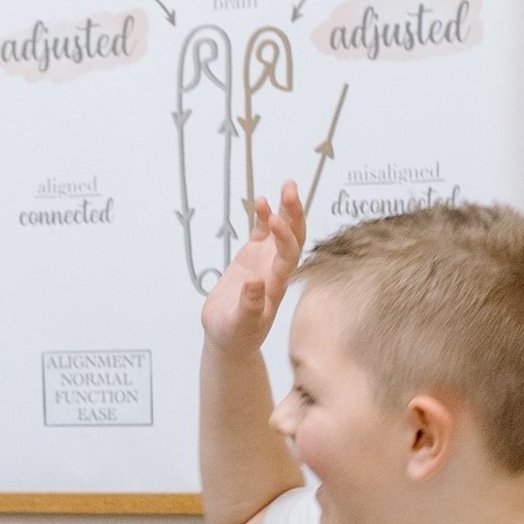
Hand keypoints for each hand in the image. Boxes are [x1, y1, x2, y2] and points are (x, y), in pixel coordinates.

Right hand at [201, 180, 305, 356]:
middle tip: (290, 190)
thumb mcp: (240, 324)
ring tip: (287, 186)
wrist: (228, 338)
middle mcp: (276, 270)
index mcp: (277, 285)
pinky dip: (264, 216)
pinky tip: (261, 201)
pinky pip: (263, 232)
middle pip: (294, 237)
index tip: (274, 220)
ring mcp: (266, 261)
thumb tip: (255, 283)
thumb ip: (250, 305)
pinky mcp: (253, 257)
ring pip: (282, 231)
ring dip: (286, 209)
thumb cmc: (236, 335)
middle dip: (294, 214)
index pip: (288, 255)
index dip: (285, 236)